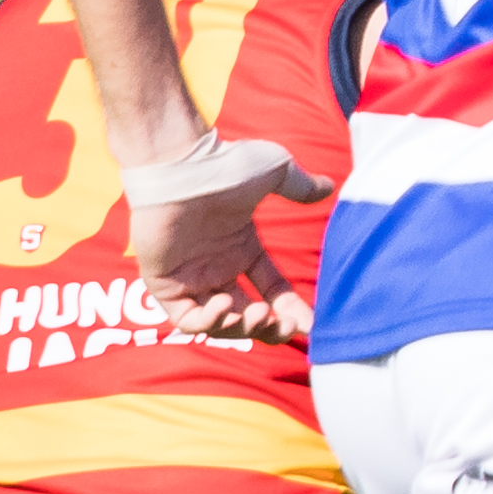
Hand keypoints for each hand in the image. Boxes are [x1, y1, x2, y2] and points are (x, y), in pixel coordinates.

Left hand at [121, 130, 332, 341]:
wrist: (181, 165)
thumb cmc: (224, 166)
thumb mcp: (274, 172)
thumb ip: (300, 186)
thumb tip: (328, 187)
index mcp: (242, 249)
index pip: (272, 290)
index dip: (291, 310)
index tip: (310, 324)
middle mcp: (217, 267)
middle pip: (246, 315)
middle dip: (268, 327)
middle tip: (281, 325)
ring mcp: (190, 277)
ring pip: (217, 323)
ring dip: (240, 328)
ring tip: (255, 314)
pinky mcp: (164, 283)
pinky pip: (185, 319)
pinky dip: (208, 322)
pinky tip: (224, 305)